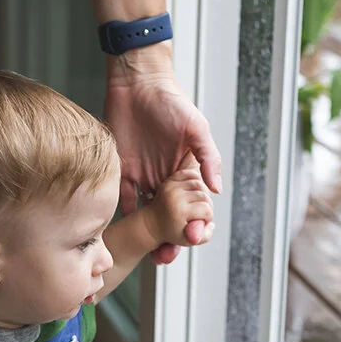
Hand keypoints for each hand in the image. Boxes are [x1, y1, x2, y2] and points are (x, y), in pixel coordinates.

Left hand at [104, 48, 222, 264]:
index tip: (193, 240)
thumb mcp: (195, 127)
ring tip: (149, 255)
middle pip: (170, 215)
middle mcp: (166, 177)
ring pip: (148, 214)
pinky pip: (123, 200)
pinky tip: (124, 235)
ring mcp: (144, 176)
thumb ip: (207, 157)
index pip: (193, 204)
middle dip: (170, 238)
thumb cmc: (171, 101)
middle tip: (166, 258)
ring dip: (149, 235)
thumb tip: (217, 189)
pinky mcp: (122, 171)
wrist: (137, 83)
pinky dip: (124, 218)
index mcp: (186, 170)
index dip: (193, 223)